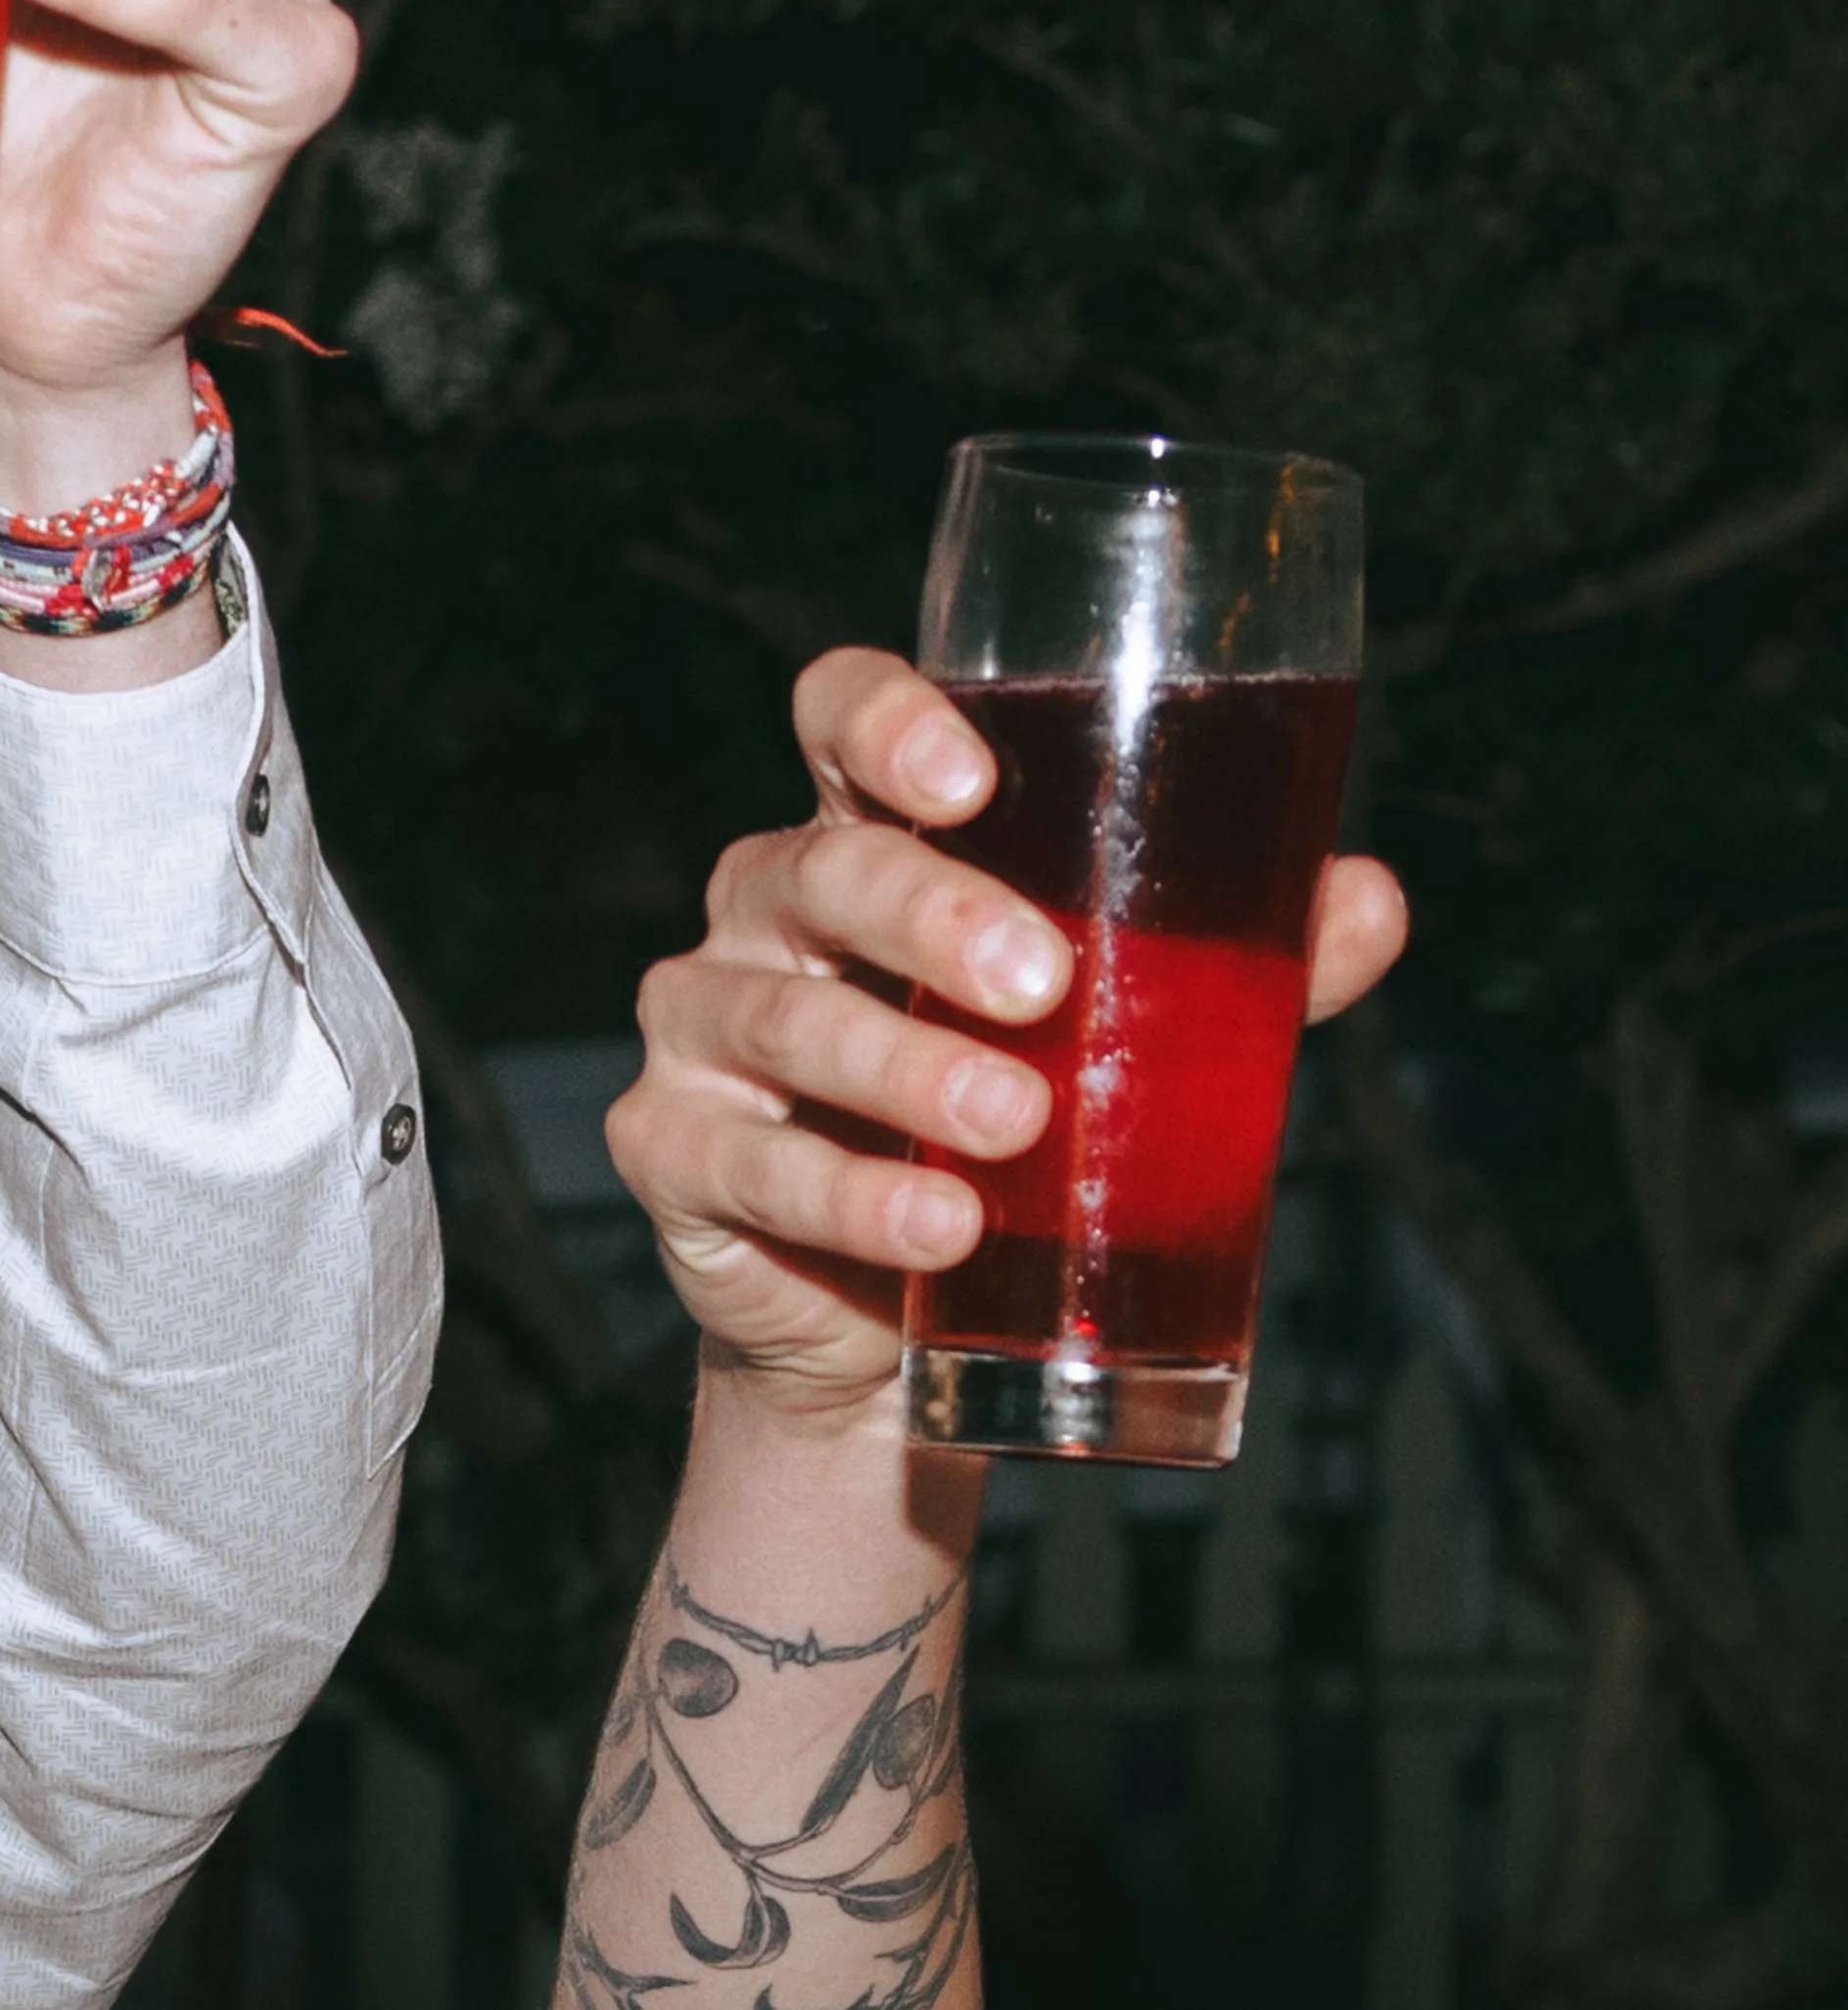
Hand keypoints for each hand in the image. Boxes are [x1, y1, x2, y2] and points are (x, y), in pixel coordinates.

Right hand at [607, 650, 1409, 1419]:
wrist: (898, 1328)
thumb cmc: (1013, 1116)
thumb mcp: (1122, 1029)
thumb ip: (1236, 963)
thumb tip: (1370, 896)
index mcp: (868, 833)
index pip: (837, 715)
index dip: (882, 720)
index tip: (965, 771)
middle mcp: (767, 904)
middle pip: (823, 866)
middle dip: (931, 914)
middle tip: (1045, 980)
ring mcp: (702, 1023)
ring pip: (785, 1014)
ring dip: (905, 1071)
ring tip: (1018, 1127)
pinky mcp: (673, 1148)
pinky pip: (748, 1161)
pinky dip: (849, 1197)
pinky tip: (938, 1227)